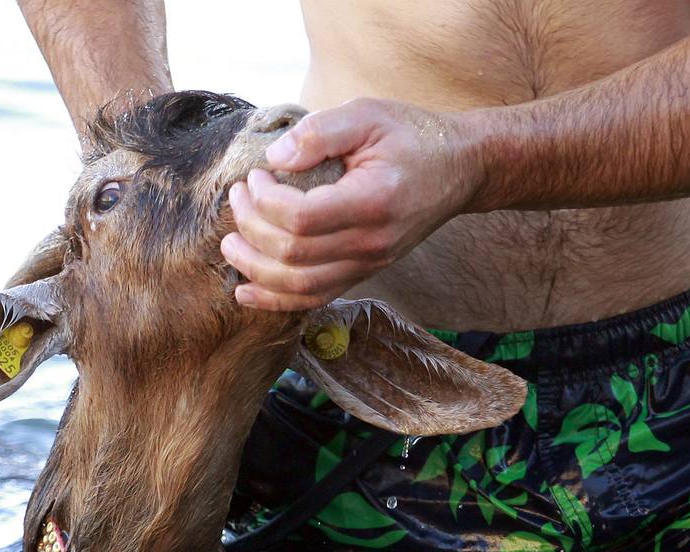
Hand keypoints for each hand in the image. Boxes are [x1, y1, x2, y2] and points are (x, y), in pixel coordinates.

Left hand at [221, 98, 479, 311]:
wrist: (459, 168)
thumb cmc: (412, 136)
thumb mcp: (367, 114)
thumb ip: (319, 132)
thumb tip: (275, 159)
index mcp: (372, 202)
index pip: (301, 219)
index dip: (265, 200)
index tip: (256, 174)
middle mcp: (371, 243)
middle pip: (293, 255)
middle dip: (251, 228)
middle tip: (237, 197)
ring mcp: (369, 264)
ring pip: (300, 287)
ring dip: (255, 269)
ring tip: (230, 244)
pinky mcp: (364, 273)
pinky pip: (315, 298)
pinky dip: (276, 300)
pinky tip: (247, 290)